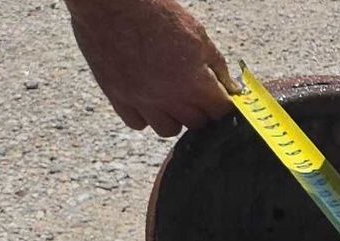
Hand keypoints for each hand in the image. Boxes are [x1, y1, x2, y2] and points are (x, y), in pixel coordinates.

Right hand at [65, 0, 231, 135]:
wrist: (108, 2)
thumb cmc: (154, 11)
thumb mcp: (196, 32)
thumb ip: (217, 64)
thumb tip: (231, 87)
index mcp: (194, 83)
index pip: (221, 113)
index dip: (223, 106)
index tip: (220, 99)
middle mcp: (170, 98)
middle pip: (197, 124)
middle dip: (200, 111)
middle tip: (193, 92)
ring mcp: (143, 101)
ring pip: (168, 129)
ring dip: (173, 117)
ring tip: (168, 96)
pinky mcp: (118, 98)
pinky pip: (138, 123)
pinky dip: (144, 115)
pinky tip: (145, 97)